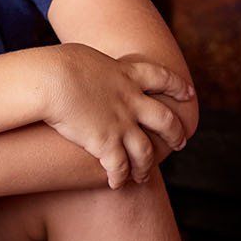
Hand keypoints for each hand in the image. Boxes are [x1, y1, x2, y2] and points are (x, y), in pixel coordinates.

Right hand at [42, 43, 194, 188]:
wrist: (52, 80)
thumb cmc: (57, 64)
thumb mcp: (84, 57)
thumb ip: (96, 67)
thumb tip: (89, 69)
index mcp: (127, 74)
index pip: (162, 78)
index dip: (177, 86)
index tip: (189, 93)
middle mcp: (131, 101)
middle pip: (164, 120)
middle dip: (175, 133)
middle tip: (180, 143)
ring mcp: (121, 124)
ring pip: (146, 151)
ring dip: (147, 166)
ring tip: (145, 176)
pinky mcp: (105, 144)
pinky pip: (119, 167)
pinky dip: (120, 177)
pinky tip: (116, 184)